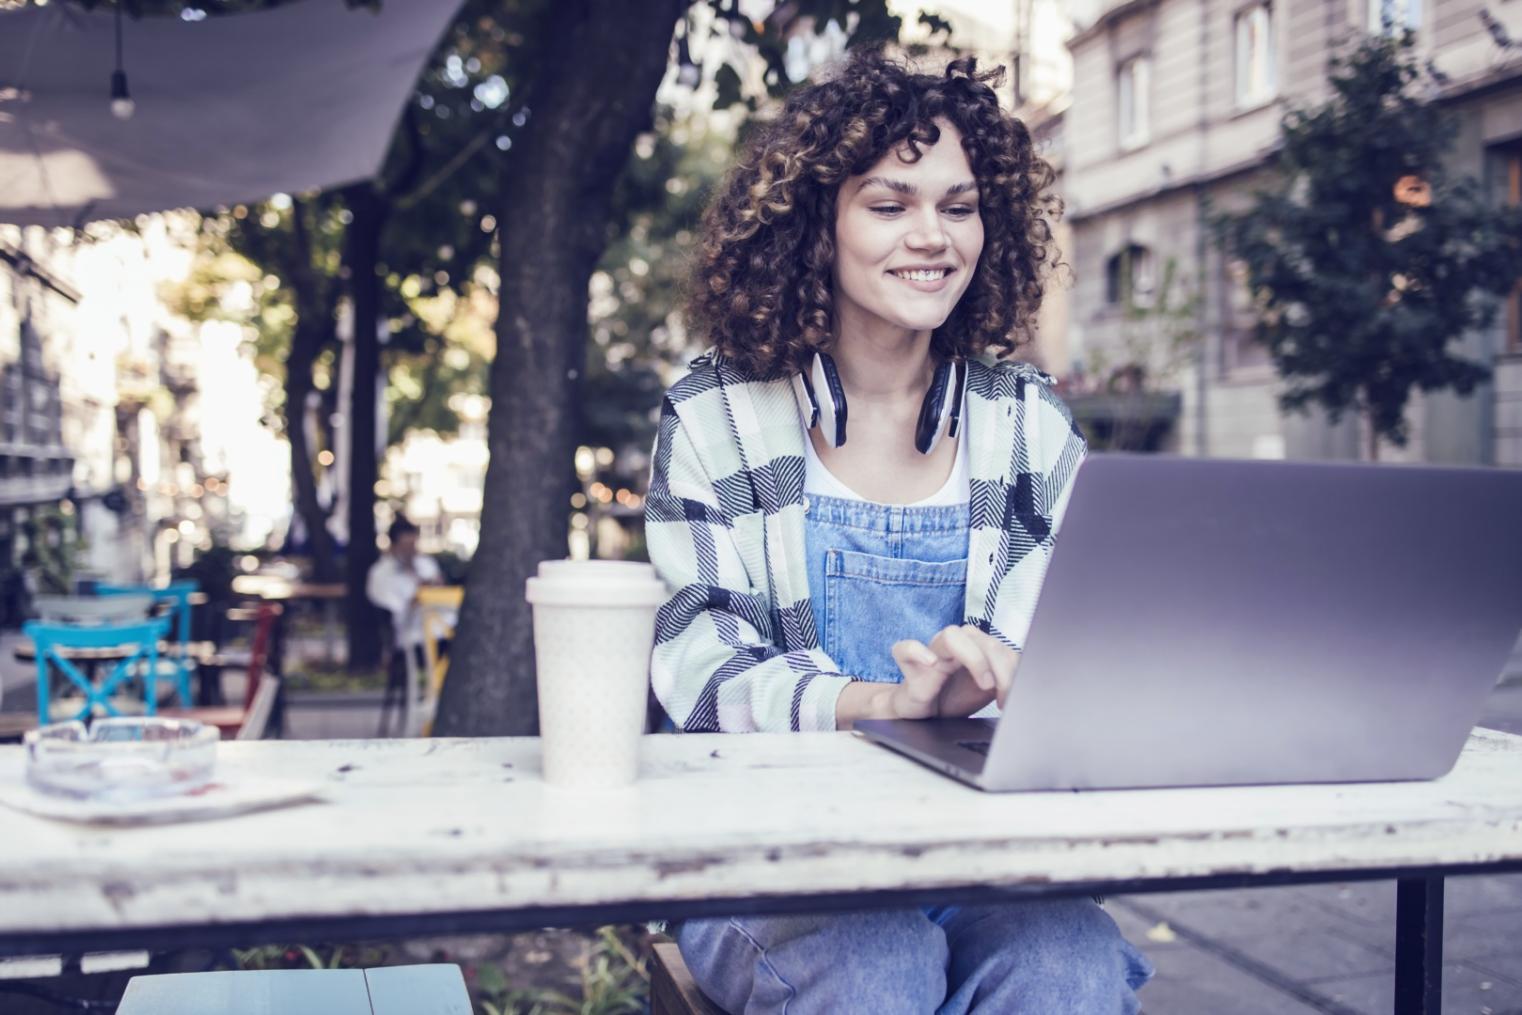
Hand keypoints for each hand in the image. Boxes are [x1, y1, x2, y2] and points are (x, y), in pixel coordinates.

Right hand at [892, 625, 1019, 717]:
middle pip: (982, 639)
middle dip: (1001, 669)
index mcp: (974, 648)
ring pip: (951, 636)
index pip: (1000, 646)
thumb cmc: (953, 699)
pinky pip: (905, 648)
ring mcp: (931, 654)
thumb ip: (1006, 681)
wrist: (921, 717)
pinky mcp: (909, 668)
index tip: (1015, 696)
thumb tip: (1032, 684)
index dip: (1013, 669)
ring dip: (974, 659)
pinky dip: (918, 652)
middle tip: (1005, 697)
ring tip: (983, 685)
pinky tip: (932, 665)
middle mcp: (954, 646)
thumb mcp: (988, 691)